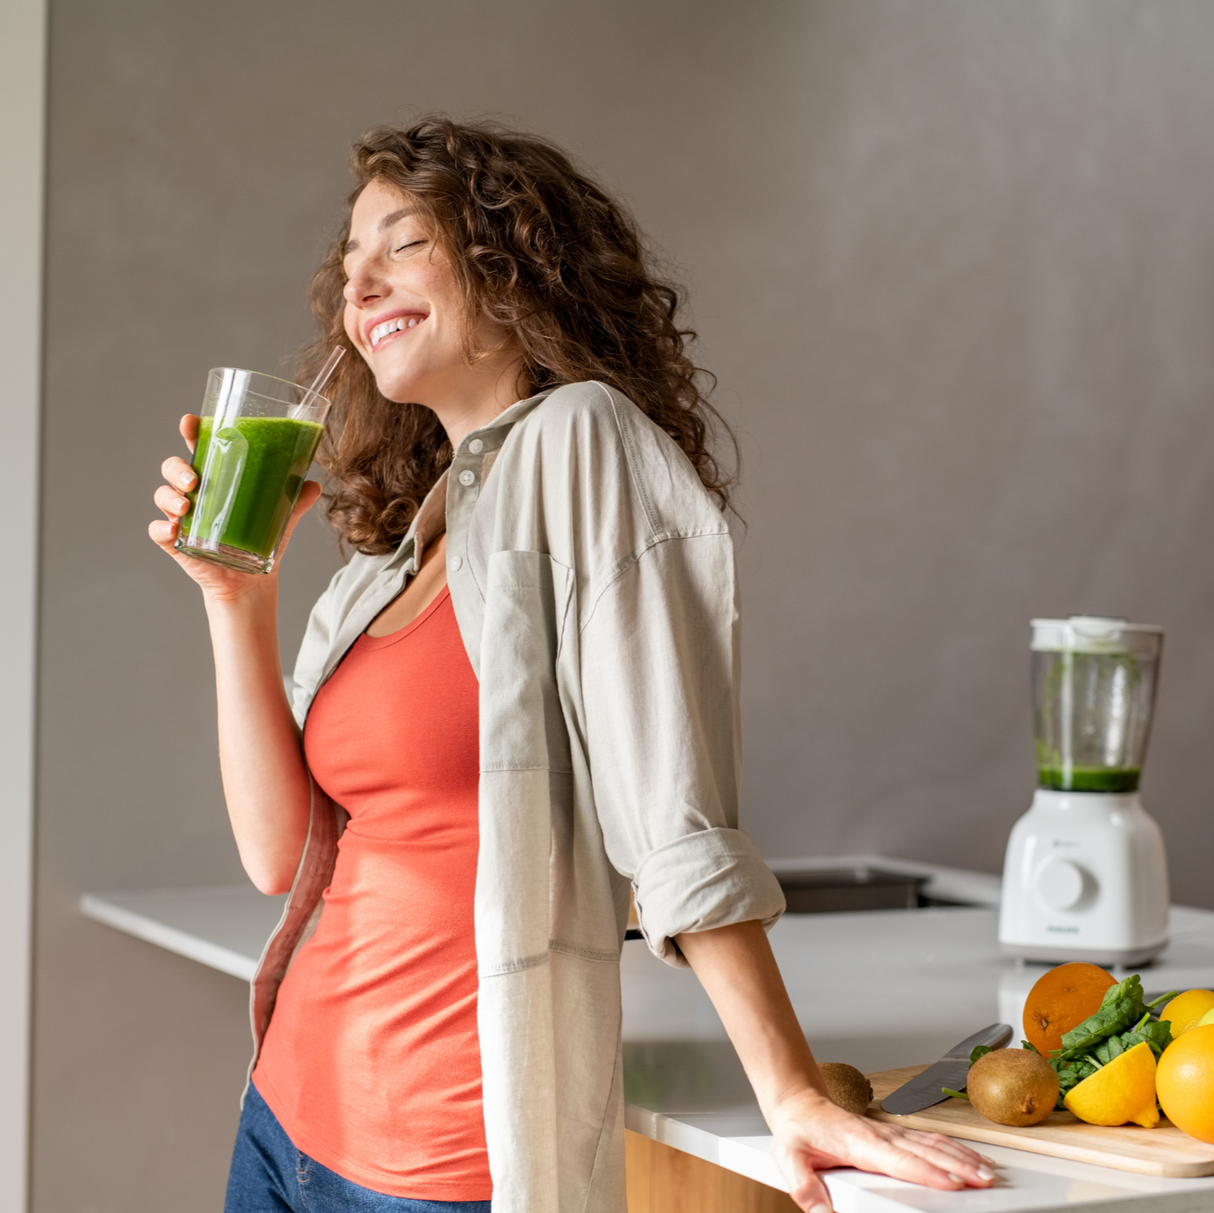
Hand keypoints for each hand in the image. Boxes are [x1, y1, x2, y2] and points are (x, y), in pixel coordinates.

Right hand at [149, 413, 321, 604]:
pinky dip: (161, 529)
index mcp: (216, 477)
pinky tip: (173, 530)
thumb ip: (296, 500)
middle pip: (173, 468)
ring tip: (185, 505)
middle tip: (194, 480)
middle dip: (178, 469)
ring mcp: (182, 516)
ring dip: (169, 497)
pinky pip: (157, 532)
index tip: (189, 422)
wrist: (252, 579)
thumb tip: (313, 485)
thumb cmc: (260, 538)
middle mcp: (194, 492)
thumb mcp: (281, 517)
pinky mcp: (176, 542)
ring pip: (162, 495)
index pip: (198, 448)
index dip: (190, 431)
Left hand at [768, 1086, 994, 1211]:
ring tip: (988, 1173)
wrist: (799, 1104)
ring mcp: (889, 1133)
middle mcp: (880, 1135)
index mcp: (860, 1143)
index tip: (954, 1184)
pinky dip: (954, 1148)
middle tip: (986, 1183)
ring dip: (962, 1157)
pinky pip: (928, 1139)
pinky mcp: (893, 1134)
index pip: (900, 1160)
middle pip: (926, 1152)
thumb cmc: (798, 1131)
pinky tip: (970, 1157)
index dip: (928, 1173)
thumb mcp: (789, 1159)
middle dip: (958, 1167)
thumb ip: (805, 1188)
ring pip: (933, 1144)